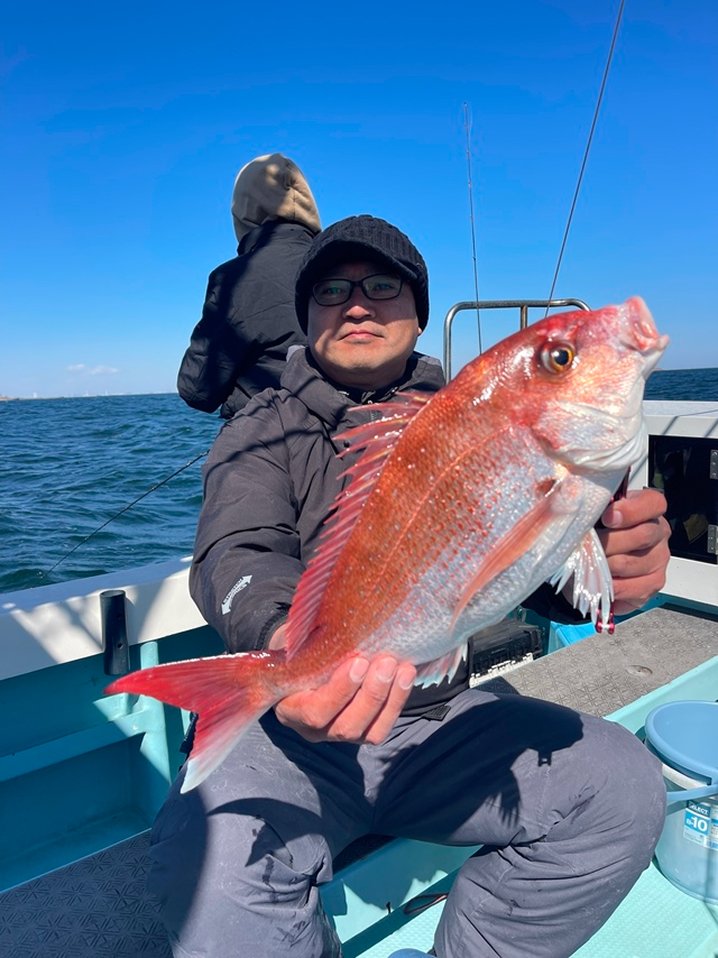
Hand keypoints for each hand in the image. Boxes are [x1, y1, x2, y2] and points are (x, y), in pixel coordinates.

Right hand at [269, 625, 416, 743]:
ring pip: (370, 733)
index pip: (315, 713)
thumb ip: (305, 642)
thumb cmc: (298, 650)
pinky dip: (398, 701)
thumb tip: (327, 619)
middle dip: (371, 694)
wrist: (305, 662)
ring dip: (391, 698)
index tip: (358, 661)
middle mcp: (315, 731)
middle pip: (346, 727)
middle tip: (387, 662)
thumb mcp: (295, 644)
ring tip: (404, 668)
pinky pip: (383, 727)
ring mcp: (341, 734)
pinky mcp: (363, 733)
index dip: (340, 690)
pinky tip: (407, 675)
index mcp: (291, 709)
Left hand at [597, 487, 670, 614]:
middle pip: (643, 535)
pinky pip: (630, 587)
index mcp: (646, 508)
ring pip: (631, 563)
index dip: (631, 510)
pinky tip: (596, 580)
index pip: (653, 503)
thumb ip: (587, 502)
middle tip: (587, 546)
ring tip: (586, 563)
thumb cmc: (590, 532)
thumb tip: (576, 498)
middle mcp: (658, 532)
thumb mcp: (587, 511)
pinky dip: (607, 585)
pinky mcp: (653, 583)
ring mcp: (659, 559)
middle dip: (609, 542)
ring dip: (603, 565)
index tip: (606, 518)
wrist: (586, 564)